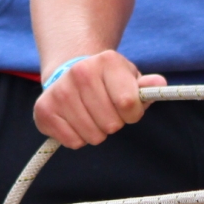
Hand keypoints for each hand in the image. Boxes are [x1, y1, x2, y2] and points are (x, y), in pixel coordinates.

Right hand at [31, 51, 166, 148]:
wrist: (70, 73)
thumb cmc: (108, 81)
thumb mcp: (129, 78)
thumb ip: (146, 86)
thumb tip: (159, 84)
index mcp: (107, 61)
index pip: (129, 104)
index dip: (133, 114)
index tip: (127, 109)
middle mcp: (80, 72)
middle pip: (111, 124)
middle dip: (114, 123)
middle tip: (106, 111)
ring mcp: (60, 90)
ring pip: (92, 136)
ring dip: (96, 132)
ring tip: (91, 116)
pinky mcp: (44, 109)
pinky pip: (73, 142)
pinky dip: (78, 138)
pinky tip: (75, 121)